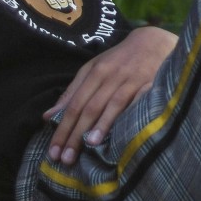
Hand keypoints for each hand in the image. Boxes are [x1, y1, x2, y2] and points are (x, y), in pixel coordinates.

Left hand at [42, 26, 176, 165]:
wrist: (153, 42)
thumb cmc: (118, 60)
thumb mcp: (92, 69)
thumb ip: (72, 92)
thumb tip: (47, 117)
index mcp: (94, 72)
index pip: (74, 105)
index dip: (62, 128)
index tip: (53, 152)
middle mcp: (111, 76)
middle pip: (89, 107)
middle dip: (76, 134)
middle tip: (65, 159)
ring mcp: (131, 80)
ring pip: (112, 104)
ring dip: (100, 125)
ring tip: (89, 146)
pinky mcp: (151, 84)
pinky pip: (139, 102)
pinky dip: (130, 116)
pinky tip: (124, 132)